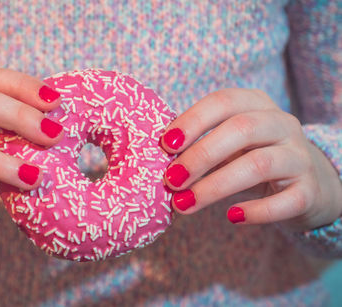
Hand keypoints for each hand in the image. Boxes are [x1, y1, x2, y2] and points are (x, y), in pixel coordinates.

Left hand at [161, 88, 341, 230]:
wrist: (308, 182)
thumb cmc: (251, 157)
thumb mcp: (228, 143)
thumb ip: (199, 143)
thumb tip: (156, 157)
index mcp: (256, 105)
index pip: (223, 102)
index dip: (192, 121)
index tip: (165, 146)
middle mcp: (282, 124)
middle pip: (241, 129)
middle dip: (200, 155)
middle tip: (171, 180)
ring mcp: (299, 156)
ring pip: (259, 165)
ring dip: (215, 186)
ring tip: (184, 204)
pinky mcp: (310, 191)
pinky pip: (286, 201)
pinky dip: (257, 211)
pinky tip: (231, 217)